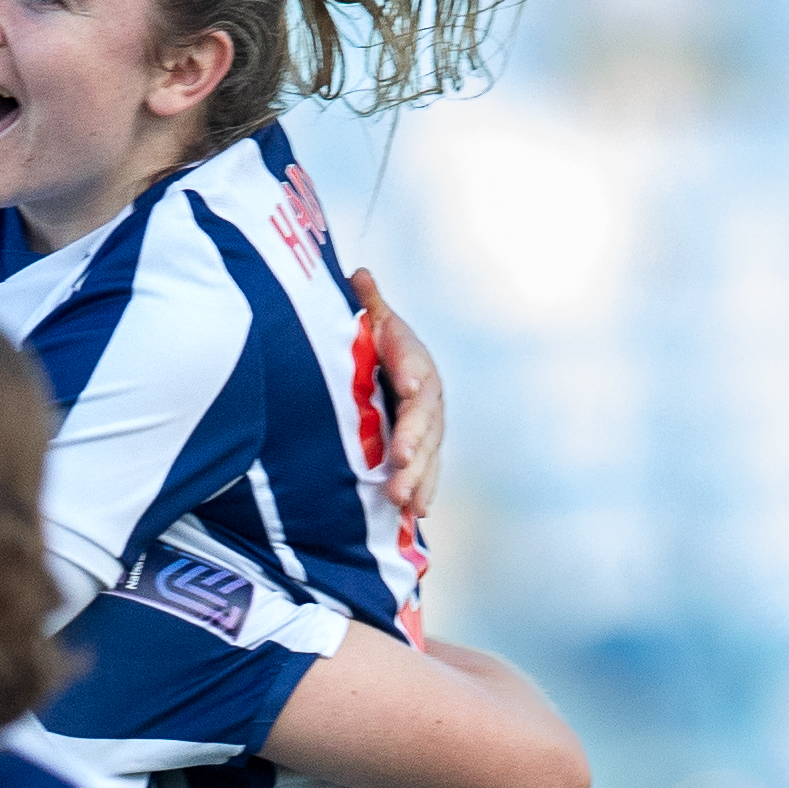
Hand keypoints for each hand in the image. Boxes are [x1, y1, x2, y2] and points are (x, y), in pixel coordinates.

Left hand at [352, 270, 445, 522]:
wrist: (401, 373)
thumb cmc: (384, 347)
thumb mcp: (376, 323)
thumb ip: (369, 302)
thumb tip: (358, 272)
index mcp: (416, 362)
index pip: (415, 366)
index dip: (412, 374)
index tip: (407, 385)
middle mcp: (428, 398)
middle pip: (423, 421)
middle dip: (413, 441)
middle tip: (400, 460)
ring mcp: (430, 428)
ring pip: (427, 454)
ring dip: (417, 477)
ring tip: (402, 500)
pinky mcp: (424, 452)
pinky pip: (427, 473)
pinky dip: (423, 491)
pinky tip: (415, 514)